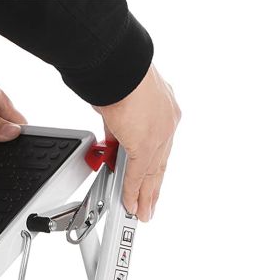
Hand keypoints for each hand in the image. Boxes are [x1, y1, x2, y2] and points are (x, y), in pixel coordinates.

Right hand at [94, 64, 180, 220]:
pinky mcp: (145, 144)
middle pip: (159, 164)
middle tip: (149, 207)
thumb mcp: (121, 104)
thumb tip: (113, 139)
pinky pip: (137, 173)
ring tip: (141, 213)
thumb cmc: (118, 76)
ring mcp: (158, 134)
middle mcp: (166, 123)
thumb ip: (119, 126)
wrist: (118, 67)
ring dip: (144, 195)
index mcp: (164, 110)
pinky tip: (130, 202)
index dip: (152, 168)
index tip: (148, 182)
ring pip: (151, 173)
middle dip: (153, 188)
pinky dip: (132, 190)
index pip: (159, 147)